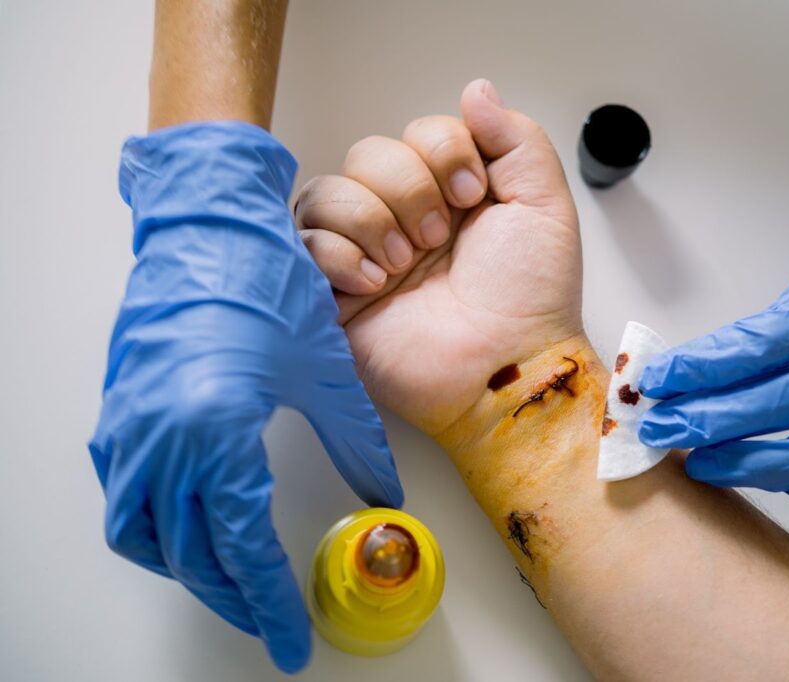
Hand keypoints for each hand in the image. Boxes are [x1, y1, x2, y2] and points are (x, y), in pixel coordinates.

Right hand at [89, 122, 402, 672]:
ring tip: (230, 581)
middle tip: (266, 617)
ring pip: (141, 534)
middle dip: (230, 593)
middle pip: (187, 553)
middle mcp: (160, 437)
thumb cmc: (265, 284)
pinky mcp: (120, 410)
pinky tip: (186, 526)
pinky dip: (153, 528)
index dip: (268, 599)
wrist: (208, 226)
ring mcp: (130, 425)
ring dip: (185, 566)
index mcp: (214, 431)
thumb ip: (357, 443)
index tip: (287, 638)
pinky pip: (122, 495)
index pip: (241, 546)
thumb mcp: (326, 372)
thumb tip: (384, 492)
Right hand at [295, 79, 583, 436]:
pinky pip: (302, 242)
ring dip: (372, 221)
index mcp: (451, 194)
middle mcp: (405, 217)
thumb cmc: (531, 298)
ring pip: (328, 191)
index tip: (473, 198)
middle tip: (437, 240)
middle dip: (408, 190)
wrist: (505, 367)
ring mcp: (366, 253)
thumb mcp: (543, 206)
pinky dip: (337, 254)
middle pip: (369, 153)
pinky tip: (373, 284)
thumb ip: (516, 139)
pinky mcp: (333, 292)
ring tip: (403, 266)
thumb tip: (477, 91)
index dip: (441, 153)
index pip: (419, 132)